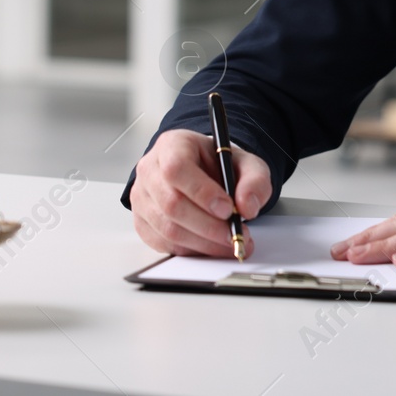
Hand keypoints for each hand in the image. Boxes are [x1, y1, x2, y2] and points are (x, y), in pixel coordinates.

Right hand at [128, 129, 272, 257]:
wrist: (204, 173)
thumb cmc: (219, 166)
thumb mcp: (246, 163)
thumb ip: (254, 180)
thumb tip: (248, 207)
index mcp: (172, 145)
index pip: (176, 168)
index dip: (201, 192)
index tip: (228, 208)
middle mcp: (150, 170)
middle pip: (171, 204)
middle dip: (208, 226)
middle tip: (234, 234)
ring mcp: (141, 198)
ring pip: (168, 228)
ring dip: (203, 242)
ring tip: (229, 242)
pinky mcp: (142, 222)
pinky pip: (165, 244)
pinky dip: (192, 250)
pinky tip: (211, 245)